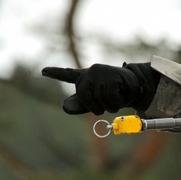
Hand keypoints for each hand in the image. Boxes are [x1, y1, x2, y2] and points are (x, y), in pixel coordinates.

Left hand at [41, 62, 159, 114]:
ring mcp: (100, 72)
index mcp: (85, 78)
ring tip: (117, 99)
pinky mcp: (111, 75)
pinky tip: (122, 94)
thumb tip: (64, 108)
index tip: (43, 71)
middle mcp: (91, 72)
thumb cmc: (115, 95)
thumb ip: (81, 105)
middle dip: (95, 106)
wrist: (137, 88)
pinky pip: (109, 96)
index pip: (68, 75)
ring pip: (98, 97)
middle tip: (105, 107)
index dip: (55, 73)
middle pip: (83, 94)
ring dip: (110, 105)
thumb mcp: (97, 101)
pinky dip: (117, 101)